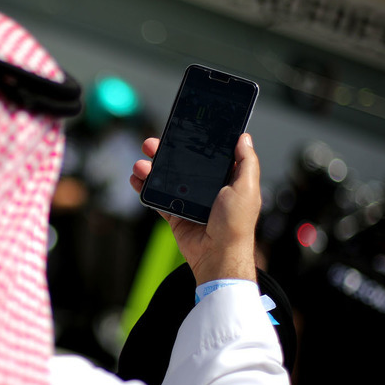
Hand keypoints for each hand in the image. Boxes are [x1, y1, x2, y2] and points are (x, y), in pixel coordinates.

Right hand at [130, 133, 260, 285]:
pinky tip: (136, 179)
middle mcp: (207, 188)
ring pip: (166, 178)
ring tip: (140, 164)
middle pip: (182, 163)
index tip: (180, 130)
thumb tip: (243, 137)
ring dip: (151, 168)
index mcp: (226, 179)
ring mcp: (189, 201)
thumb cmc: (236, 224)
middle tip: (151, 144)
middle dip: (165, 152)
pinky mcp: (175, 214)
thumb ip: (247, 161)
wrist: (217, 255)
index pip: (208, 154)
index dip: (194, 141)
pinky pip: (157, 198)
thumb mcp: (247, 187)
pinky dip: (145, 188)